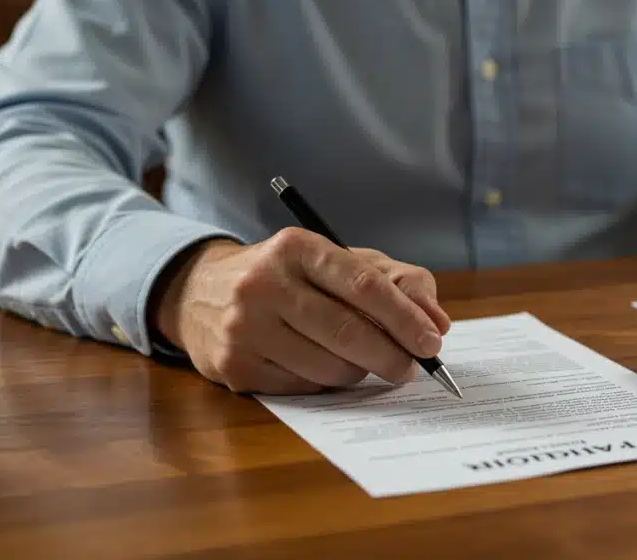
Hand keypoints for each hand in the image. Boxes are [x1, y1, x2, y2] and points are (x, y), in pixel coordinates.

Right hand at [149, 229, 451, 394]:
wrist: (199, 293)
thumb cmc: (289, 277)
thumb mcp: (339, 261)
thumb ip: (397, 282)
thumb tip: (437, 322)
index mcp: (297, 248)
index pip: (363, 284)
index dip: (405, 317)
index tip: (432, 342)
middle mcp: (263, 284)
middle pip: (348, 332)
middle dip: (392, 355)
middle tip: (413, 368)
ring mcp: (243, 327)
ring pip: (329, 367)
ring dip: (359, 372)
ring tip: (361, 361)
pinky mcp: (234, 366)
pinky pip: (303, 388)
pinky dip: (326, 384)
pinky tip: (322, 366)